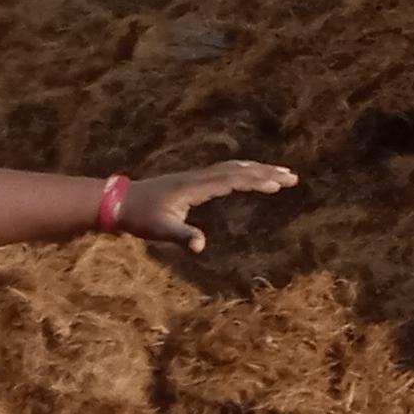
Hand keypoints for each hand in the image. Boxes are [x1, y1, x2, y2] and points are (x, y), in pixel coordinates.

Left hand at [117, 161, 298, 253]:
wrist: (120, 201)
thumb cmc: (140, 217)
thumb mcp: (160, 230)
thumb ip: (182, 236)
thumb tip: (201, 246)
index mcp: (196, 187)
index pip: (233, 180)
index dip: (257, 181)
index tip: (279, 184)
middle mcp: (201, 177)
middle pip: (240, 170)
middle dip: (267, 172)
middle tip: (293, 176)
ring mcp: (198, 175)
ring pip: (235, 167)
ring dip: (259, 168)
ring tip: (281, 172)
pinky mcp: (195, 179)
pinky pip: (227, 170)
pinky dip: (245, 169)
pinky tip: (250, 173)